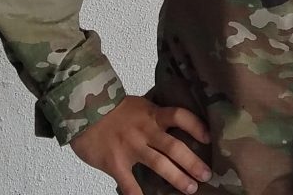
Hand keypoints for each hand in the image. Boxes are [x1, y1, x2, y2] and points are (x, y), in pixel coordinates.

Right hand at [69, 95, 211, 194]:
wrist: (83, 111)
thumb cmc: (113, 109)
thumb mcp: (139, 105)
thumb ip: (155, 115)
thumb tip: (176, 123)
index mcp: (152, 115)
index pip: (180, 116)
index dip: (196, 126)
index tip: (209, 137)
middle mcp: (145, 131)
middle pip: (174, 147)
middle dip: (192, 162)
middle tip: (206, 174)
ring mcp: (131, 148)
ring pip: (159, 164)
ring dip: (177, 178)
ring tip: (190, 188)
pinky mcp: (115, 163)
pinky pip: (130, 184)